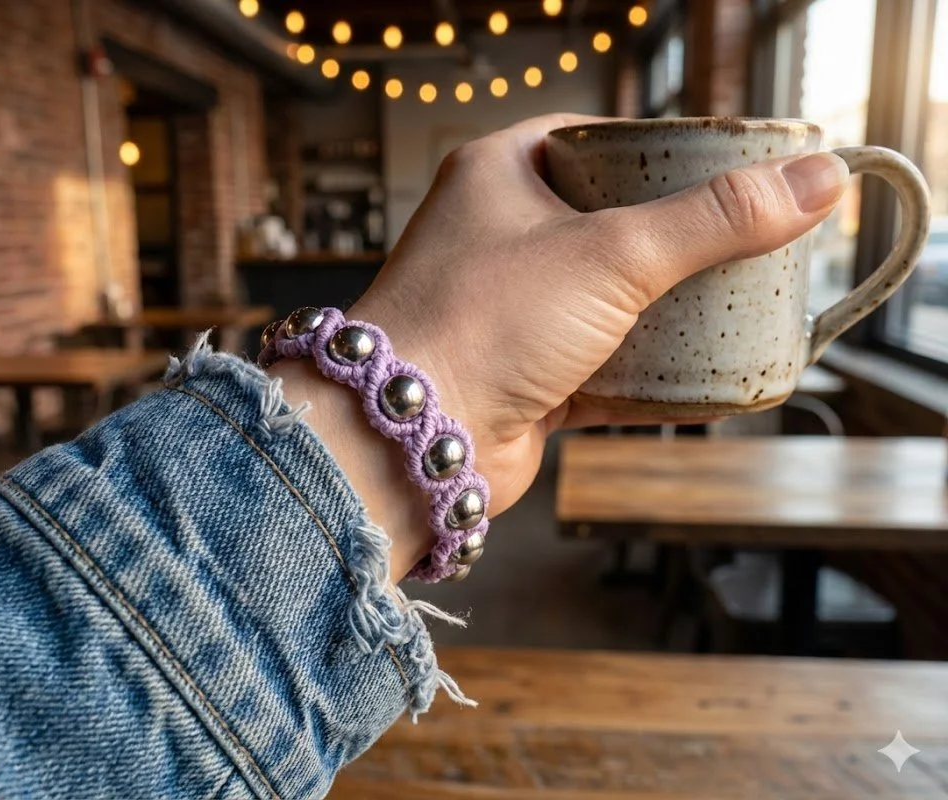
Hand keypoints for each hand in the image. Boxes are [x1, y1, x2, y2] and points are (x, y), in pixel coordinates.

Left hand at [280, 113, 848, 579]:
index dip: (658, 147)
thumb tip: (815, 182)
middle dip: (672, 235)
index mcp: (499, 175)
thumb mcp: (613, 254)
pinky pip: (600, 363)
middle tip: (741, 238)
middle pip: (606, 220)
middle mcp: (497, 237)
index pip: (591, 138)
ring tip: (735, 302)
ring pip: (605, 297)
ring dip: (664, 307)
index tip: (720, 165)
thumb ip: (715, 219)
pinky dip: (649, 371)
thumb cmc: (480, 323)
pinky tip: (704, 375)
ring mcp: (509, 309)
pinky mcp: (523, 374)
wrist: (408, 440)